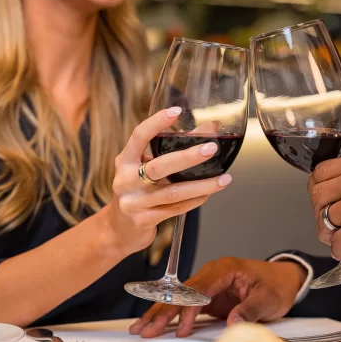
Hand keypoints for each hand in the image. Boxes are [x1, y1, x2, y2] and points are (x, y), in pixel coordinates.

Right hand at [97, 107, 231, 257]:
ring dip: (201, 185)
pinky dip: (195, 200)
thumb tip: (211, 129)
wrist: (117, 230)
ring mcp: (134, 203)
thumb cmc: (137, 191)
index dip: (156, 123)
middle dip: (187, 157)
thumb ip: (171, 149)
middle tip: (211, 148)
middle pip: (159, 167)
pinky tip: (208, 193)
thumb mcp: (145, 167)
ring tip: (224, 179)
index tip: (176, 111)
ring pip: (173, 192)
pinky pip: (175, 208)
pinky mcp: (143, 221)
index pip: (138, 137)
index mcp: (124, 161)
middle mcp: (126, 181)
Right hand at [129, 257, 306, 337]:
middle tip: (144, 328)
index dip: (188, 309)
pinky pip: (186, 305)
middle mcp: (213, 273)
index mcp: (226, 269)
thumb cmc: (277, 286)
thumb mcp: (268, 299)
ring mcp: (209, 284)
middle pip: (183, 292)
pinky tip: (157, 325)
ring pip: (180, 298)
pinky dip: (171, 315)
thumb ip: (250, 310)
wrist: (284, 280)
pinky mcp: (209, 296)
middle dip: (162, 310)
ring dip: (161, 313)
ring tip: (141, 328)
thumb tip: (232, 323)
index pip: (200, 289)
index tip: (179, 327)